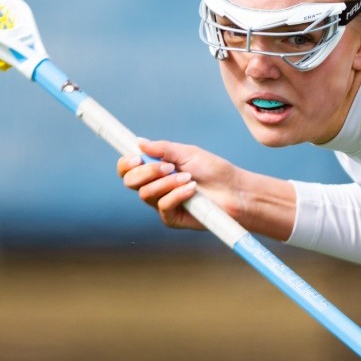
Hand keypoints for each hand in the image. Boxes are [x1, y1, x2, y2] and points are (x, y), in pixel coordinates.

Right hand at [117, 139, 243, 232]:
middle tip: (168, 167)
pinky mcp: (171, 218)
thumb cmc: (214, 171)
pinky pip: (163, 206)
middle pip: (130, 182)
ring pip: (146, 194)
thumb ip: (163, 149)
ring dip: (167, 183)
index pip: (128, 169)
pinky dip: (177, 195)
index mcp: (155, 170)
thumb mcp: (188, 153)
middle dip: (147, 172)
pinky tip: (192, 190)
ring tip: (188, 177)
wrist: (234, 191)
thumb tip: (139, 142)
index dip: (126, 163)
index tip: (135, 157)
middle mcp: (155, 187)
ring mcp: (162, 204)